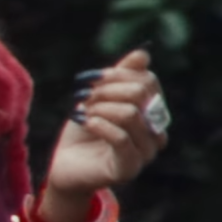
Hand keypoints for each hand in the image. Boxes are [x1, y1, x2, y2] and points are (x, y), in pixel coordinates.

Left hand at [40, 49, 167, 221]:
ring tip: (83, 113)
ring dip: (99, 108)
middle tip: (84, 98)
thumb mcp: (98, 100)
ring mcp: (146, 152)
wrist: (65, 167)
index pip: (147, 81)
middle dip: (106, 90)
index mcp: (152, 113)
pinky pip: (121, 138)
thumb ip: (120, 78)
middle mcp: (156, 132)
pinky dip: (99, 125)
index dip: (117, 75)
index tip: (90, 80)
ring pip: (130, 113)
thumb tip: (142, 54)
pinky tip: (86, 122)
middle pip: (140, 94)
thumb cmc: (83, 133)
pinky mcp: (129, 168)